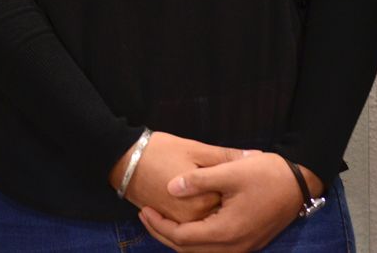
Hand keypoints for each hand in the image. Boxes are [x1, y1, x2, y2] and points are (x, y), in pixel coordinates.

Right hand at [110, 132, 243, 223]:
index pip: (233, 200)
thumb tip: (255, 156)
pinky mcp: (170, 221)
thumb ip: (225, 156)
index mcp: (202, 202)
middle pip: (222, 216)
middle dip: (231, 201)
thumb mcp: (194, 148)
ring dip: (218, 214)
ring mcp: (180, 223)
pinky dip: (203, 219)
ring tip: (223, 192)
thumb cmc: (157, 150)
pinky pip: (193, 228)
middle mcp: (192, 220)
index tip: (243, 171)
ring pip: (208, 226)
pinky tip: (206, 201)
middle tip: (234, 181)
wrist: (121, 159)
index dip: (240, 186)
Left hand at [139, 153, 315, 251]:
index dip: (160, 226)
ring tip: (160, 219)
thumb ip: (198, 180)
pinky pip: (214, 248)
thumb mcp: (229, 171)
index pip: (183, 238)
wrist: (299, 183)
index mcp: (228, 231)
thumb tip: (170, 188)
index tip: (144, 209)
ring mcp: (244, 247)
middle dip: (164, 234)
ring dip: (179, 239)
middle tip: (145, 215)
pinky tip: (186, 222)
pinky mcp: (248, 241)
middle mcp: (236, 246)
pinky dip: (195, 240)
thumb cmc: (265, 174)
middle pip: (189, 251)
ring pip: (202, 252)